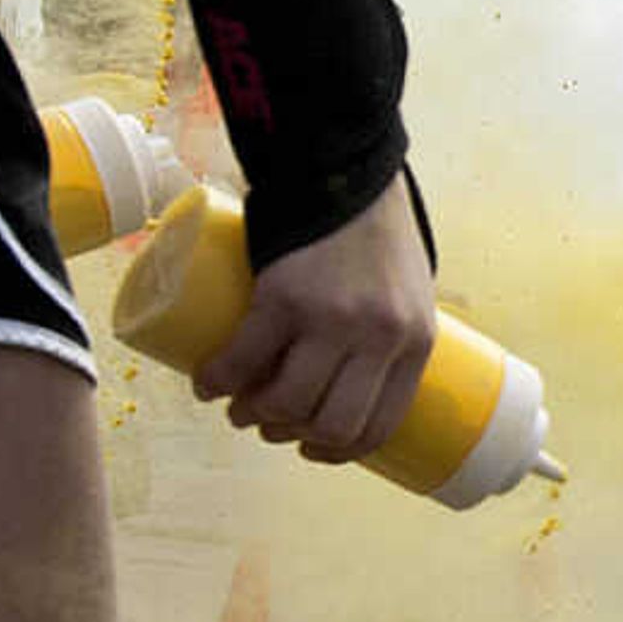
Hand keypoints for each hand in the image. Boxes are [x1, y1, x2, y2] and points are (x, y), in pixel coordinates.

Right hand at [191, 181, 435, 460]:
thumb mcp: (409, 289)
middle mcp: (378, 338)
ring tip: (237, 405)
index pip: (380, 424)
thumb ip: (390, 331)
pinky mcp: (283, 298)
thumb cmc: (378, 232)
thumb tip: (352, 379)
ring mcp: (331, 320)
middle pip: (330, 423)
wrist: (347, 171)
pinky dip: (218, 382)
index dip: (340, 450)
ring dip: (252, 415)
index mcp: (415, 341)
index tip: (312, 449)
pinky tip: (207, 384)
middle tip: (268, 423)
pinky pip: (242, 362)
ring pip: (285, 403)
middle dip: (292, 435)